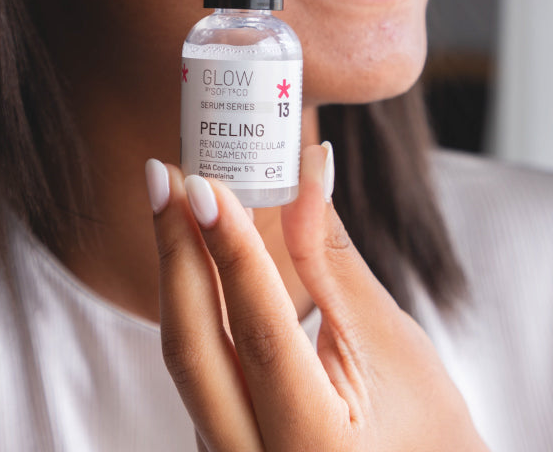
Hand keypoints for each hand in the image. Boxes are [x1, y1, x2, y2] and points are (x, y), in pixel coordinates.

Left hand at [146, 147, 488, 450]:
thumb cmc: (429, 430)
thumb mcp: (389, 341)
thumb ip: (330, 257)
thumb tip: (304, 170)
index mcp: (317, 447)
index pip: (259, 330)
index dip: (229, 248)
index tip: (205, 182)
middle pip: (193, 347)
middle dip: (176, 249)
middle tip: (166, 176)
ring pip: (186, 356)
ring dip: (178, 270)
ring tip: (177, 199)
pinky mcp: (218, 445)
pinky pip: (195, 366)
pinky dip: (192, 302)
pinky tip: (194, 252)